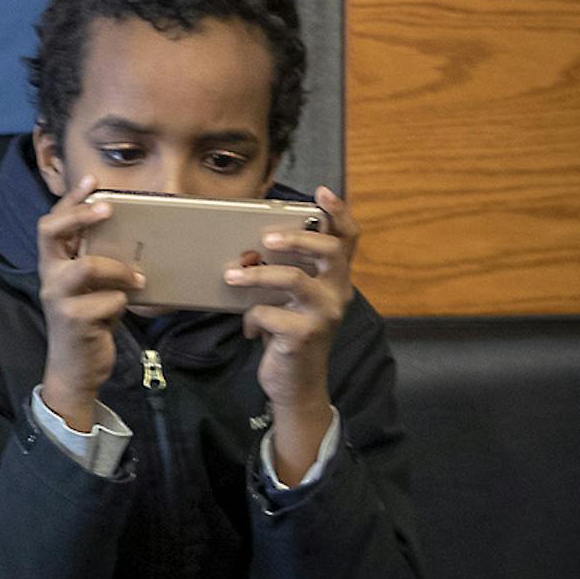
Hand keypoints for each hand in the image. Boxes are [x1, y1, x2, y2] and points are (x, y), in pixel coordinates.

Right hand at [36, 175, 142, 430]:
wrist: (76, 370)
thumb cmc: (88, 322)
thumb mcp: (90, 290)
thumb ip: (99, 265)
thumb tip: (134, 240)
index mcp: (53, 264)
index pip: (52, 223)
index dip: (70, 200)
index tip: (92, 181)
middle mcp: (50, 277)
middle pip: (52, 232)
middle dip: (81, 215)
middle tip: (108, 208)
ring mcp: (58, 298)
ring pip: (88, 267)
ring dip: (119, 270)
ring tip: (138, 280)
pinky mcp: (73, 320)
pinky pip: (108, 300)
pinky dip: (123, 304)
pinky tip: (121, 314)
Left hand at [224, 184, 358, 482]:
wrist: (295, 386)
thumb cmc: (288, 334)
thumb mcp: (289, 300)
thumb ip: (281, 275)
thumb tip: (248, 252)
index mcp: (335, 280)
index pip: (348, 240)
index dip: (339, 213)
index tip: (322, 192)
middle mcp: (337, 294)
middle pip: (331, 252)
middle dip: (300, 238)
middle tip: (267, 239)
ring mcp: (324, 315)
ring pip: (294, 280)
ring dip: (258, 275)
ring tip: (231, 275)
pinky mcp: (304, 336)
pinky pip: (268, 313)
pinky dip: (250, 318)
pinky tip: (249, 329)